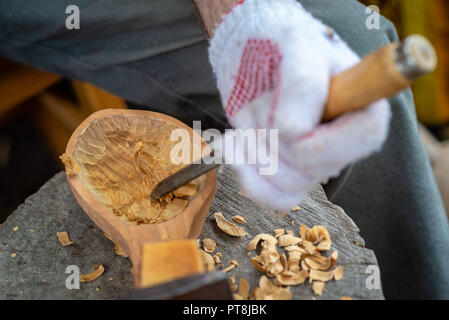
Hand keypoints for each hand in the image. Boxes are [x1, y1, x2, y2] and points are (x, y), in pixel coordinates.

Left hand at [207, 0, 390, 209]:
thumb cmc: (281, 45)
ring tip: (244, 123)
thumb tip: (294, 133)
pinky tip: (234, 149)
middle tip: (259, 110)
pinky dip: (249, 179)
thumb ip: (302, 85)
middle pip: (314, 169)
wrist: (252, 56)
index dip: (319, 141)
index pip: (362, 139)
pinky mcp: (289, 171)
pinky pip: (277, 198)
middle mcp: (343, 139)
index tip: (284, 123)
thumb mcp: (296, 47)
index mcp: (363, 106)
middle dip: (274, 142)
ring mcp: (315, 160)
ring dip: (255, 154)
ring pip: (289, 185)